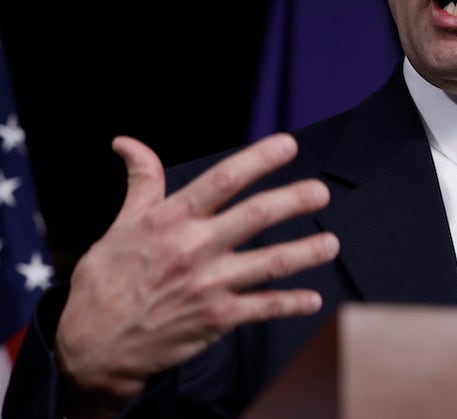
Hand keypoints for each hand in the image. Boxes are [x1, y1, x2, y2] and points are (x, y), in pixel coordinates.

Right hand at [55, 133, 339, 413]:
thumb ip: (141, 182)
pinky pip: (264, 308)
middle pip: (255, 216)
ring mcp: (208, 284)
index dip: (259, 159)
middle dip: (295, 200)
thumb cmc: (107, 280)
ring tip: (331, 243)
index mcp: (171, 220)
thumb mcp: (120, 225)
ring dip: (306, 252)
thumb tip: (128, 143)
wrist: (93, 345)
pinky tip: (313, 299)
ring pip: (270, 263)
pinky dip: (293, 303)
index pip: (222, 180)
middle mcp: (193, 249)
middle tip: (322, 192)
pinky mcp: (217, 319)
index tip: (288, 145)